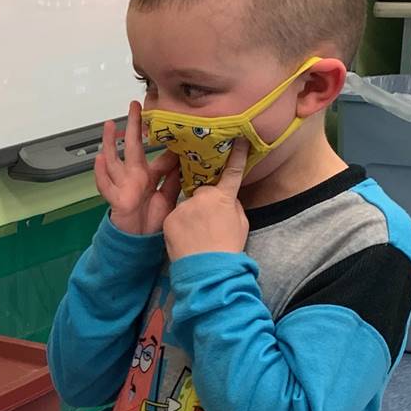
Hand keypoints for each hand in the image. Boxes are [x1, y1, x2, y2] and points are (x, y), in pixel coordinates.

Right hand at [94, 100, 179, 237]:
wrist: (140, 242)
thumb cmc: (151, 220)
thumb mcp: (168, 197)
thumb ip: (173, 178)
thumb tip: (182, 158)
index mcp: (148, 175)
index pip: (156, 153)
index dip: (160, 138)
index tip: (164, 120)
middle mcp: (134, 176)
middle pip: (133, 147)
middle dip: (133, 126)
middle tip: (134, 105)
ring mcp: (123, 186)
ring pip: (114, 161)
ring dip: (110, 143)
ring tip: (109, 125)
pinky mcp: (116, 198)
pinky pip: (106, 185)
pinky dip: (100, 173)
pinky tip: (98, 159)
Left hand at [162, 140, 250, 259]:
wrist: (208, 271)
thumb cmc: (228, 249)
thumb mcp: (240, 224)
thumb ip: (232, 205)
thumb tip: (226, 198)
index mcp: (224, 197)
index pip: (232, 172)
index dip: (236, 155)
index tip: (238, 139)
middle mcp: (203, 196)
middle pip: (202, 191)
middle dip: (203, 201)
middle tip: (208, 223)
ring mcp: (184, 206)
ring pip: (187, 205)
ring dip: (190, 215)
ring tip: (197, 236)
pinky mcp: (170, 218)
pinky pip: (175, 217)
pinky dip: (179, 226)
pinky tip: (186, 239)